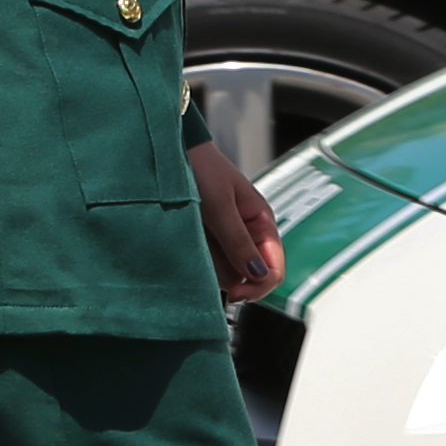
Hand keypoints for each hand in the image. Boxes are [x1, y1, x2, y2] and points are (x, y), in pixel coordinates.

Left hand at [192, 139, 282, 304]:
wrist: (172, 151)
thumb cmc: (202, 168)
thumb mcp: (221, 207)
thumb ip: (239, 242)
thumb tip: (258, 275)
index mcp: (261, 222)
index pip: (273, 268)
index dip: (259, 286)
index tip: (237, 293)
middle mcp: (247, 234)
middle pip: (249, 276)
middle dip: (232, 277)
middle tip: (212, 270)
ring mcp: (226, 239)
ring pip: (227, 273)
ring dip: (212, 267)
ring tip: (197, 244)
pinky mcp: (206, 241)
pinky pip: (209, 264)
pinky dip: (200, 261)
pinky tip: (190, 246)